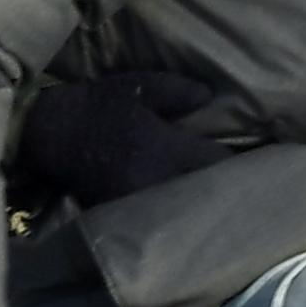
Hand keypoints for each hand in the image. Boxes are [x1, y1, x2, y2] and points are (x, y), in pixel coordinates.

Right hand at [17, 69, 228, 206]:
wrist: (51, 133)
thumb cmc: (97, 105)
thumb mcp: (137, 87)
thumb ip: (177, 91)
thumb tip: (209, 98)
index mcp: (164, 146)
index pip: (215, 164)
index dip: (238, 166)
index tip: (254, 165)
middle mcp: (156, 179)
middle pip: (206, 194)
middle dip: (226, 191)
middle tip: (246, 190)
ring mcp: (139, 202)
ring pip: (185, 211)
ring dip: (201, 206)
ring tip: (221, 204)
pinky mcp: (123, 215)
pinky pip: (159, 219)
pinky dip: (174, 216)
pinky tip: (185, 213)